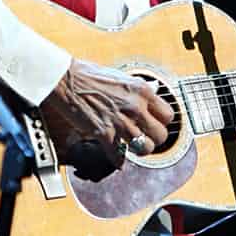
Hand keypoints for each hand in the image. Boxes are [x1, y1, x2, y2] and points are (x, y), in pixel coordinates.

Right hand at [43, 58, 174, 165]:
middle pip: (160, 135)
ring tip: (132, 148)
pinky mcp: (103, 133)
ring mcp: (120, 121)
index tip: (155, 124)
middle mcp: (135, 107)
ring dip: (138, 151)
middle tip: (146, 139)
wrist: (66, 79)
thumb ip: (138, 89)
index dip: (162, 122)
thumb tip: (153, 92)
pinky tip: (117, 159)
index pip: (168, 115)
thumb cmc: (90, 75)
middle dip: (154, 140)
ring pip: (144, 149)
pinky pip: (118, 156)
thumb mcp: (122, 77)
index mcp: (142, 91)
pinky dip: (118, 161)